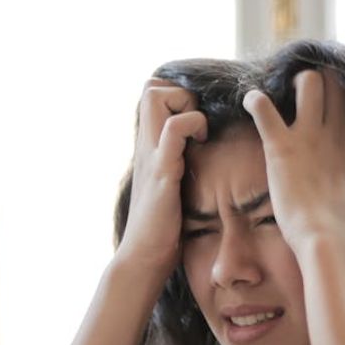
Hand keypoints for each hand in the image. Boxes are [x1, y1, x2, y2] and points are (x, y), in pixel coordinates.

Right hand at [115, 78, 207, 279]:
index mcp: (149, 147)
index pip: (152, 93)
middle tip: (198, 123)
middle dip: (180, 93)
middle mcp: (145, 145)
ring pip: (156, 97)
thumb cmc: (161, 229)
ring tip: (199, 133)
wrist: (143, 258)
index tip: (196, 120)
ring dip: (185, 105)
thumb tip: (199, 158)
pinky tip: (200, 145)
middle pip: (151, 86)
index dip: (177, 95)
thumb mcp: (169, 187)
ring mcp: (151, 156)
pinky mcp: (161, 171)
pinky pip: (173, 130)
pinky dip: (192, 125)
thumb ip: (176, 166)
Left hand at [242, 70, 344, 255]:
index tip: (341, 102)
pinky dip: (254, 100)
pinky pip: (263, 108)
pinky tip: (250, 101)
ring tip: (285, 93)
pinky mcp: (282, 146)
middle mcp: (337, 131)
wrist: (330, 238)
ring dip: (295, 82)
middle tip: (308, 93)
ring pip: (309, 81)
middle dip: (323, 81)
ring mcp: (310, 135)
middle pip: (337, 82)